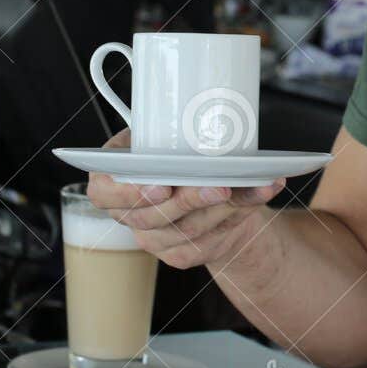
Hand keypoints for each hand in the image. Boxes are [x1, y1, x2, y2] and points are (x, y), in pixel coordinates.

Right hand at [85, 128, 285, 270]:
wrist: (199, 187)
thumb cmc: (172, 153)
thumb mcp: (159, 133)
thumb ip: (166, 130)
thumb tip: (199, 113)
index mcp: (111, 181)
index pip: (104, 193)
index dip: (129, 193)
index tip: (160, 184)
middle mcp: (129, 215)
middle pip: (153, 217)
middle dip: (190, 201)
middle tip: (219, 186)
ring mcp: (154, 239)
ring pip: (188, 230)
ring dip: (224, 208)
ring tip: (249, 185)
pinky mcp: (182, 254)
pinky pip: (212, 240)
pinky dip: (243, 212)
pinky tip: (261, 192)